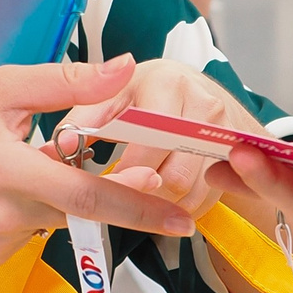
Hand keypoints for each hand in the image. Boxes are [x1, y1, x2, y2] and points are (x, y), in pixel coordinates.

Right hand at [0, 57, 197, 268]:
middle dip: (110, 197)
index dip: (138, 206)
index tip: (179, 217)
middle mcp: (0, 216)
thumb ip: (66, 82)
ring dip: (56, 197)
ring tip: (13, 163)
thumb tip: (126, 69)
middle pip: (76, 210)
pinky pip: (27, 235)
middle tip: (142, 188)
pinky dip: (28, 212)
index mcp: (5, 169)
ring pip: (52, 221)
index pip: (87, 196)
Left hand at [63, 57, 260, 208]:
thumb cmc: (146, 95)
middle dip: (142, 194)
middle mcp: (202, 105)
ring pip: (190, 192)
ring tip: (135, 200)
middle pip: (174, 174)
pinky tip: (158, 200)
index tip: (105, 184)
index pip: (150, 141)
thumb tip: (59, 147)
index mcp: (166, 84)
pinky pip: (204, 199)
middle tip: (119, 198)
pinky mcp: (233, 158)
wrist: (195, 92)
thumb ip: (83, 119)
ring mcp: (223, 132)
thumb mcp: (112, 97)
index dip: (126, 171)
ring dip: (159, 206)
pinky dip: (177, 208)